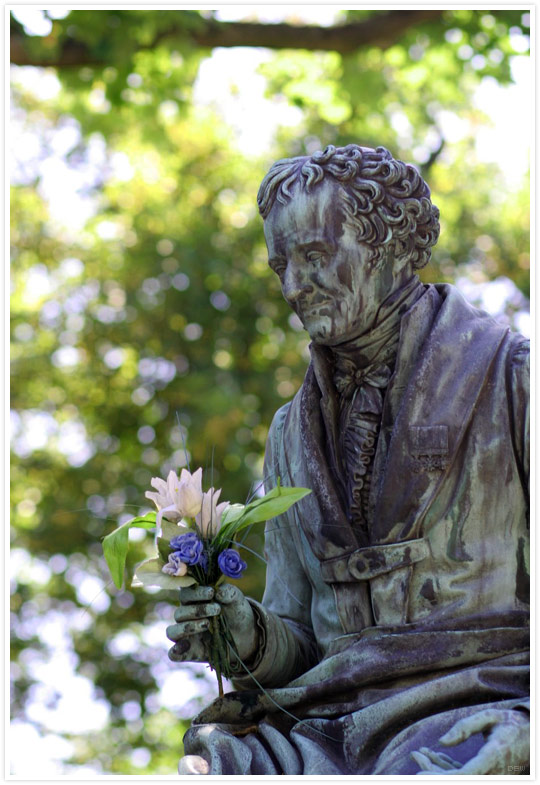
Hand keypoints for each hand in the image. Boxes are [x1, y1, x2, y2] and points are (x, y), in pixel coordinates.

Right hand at [166, 583, 258, 664]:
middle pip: (179, 613)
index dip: (195, 593)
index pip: (185, 593)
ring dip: (187, 627)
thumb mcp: (236, 599)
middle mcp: (186, 617)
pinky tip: (185, 647)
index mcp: (194, 600)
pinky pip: (174, 654)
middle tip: (217, 609)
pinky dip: (176, 651)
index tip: (211, 592)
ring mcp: (186, 635)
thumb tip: (217, 591)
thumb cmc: (236, 611)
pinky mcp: (190, 651)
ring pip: (173, 631)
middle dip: (198, 610)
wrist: (245, 634)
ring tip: (207, 624)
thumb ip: (228, 592)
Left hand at [411, 708, 528, 774]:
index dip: (440, 777)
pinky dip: (448, 767)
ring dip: (438, 768)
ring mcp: (492, 777)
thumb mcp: (489, 717)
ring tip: (420, 753)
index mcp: (494, 756)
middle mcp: (493, 773)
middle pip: (457, 779)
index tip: (419, 775)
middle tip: (415, 755)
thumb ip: (465, 727)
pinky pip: (465, 776)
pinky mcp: (488, 776)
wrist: (531, 736)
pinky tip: (436, 756)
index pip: (464, 775)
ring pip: (459, 778)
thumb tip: (441, 742)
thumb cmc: (511, 723)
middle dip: (433, 770)